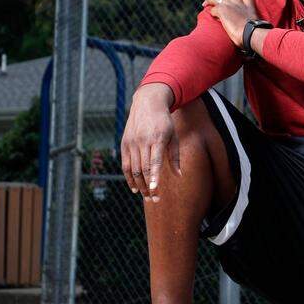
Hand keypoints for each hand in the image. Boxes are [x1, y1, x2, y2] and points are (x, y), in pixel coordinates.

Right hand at [120, 84, 181, 201]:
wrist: (147, 103)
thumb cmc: (164, 122)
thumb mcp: (173, 136)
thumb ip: (174, 156)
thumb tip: (179, 176)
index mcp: (156, 139)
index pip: (154, 162)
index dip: (154, 177)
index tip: (155, 190)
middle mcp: (142, 141)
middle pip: (144, 169)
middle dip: (149, 187)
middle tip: (155, 200)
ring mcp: (131, 143)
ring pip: (134, 169)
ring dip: (139, 185)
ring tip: (147, 196)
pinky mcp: (124, 144)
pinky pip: (126, 165)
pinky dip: (129, 178)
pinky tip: (134, 188)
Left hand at [202, 0, 257, 48]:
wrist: (251, 33)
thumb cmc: (255, 34)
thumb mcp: (254, 25)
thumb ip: (249, 22)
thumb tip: (244, 28)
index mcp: (249, 7)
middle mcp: (239, 3)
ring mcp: (230, 5)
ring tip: (206, 2)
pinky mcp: (222, 10)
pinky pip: (213, 9)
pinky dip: (211, 12)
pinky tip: (210, 15)